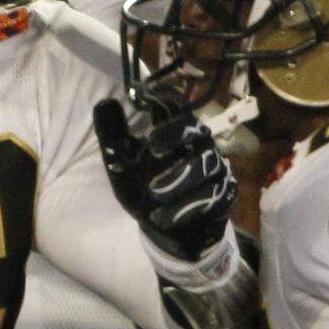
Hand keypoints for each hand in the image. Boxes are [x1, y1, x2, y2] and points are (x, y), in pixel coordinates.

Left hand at [94, 98, 236, 261]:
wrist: (163, 225)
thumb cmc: (143, 186)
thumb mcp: (122, 163)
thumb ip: (114, 135)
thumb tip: (104, 103)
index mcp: (177, 131)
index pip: (179, 110)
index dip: (168, 112)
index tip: (150, 125)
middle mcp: (202, 145)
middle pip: (198, 135)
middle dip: (176, 140)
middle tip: (153, 152)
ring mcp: (217, 169)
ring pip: (207, 167)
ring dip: (180, 182)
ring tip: (155, 194)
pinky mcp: (225, 194)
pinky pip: (214, 197)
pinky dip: (187, 209)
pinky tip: (164, 217)